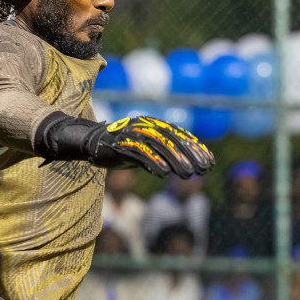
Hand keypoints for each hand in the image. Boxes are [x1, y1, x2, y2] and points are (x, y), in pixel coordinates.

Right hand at [36, 113, 213, 179]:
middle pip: (172, 138)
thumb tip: (189, 167)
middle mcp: (144, 125)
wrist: (90, 143)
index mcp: (152, 124)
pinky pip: (138, 153)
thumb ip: (164, 155)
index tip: (209, 162)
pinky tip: (164, 174)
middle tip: (203, 169)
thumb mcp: (146, 151)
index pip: (179, 135)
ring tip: (188, 174)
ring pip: (158, 145)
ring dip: (175, 159)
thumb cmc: (121, 149)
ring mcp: (130, 134)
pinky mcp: (119, 145)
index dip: (196, 148)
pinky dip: (152, 162)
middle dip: (189, 154)